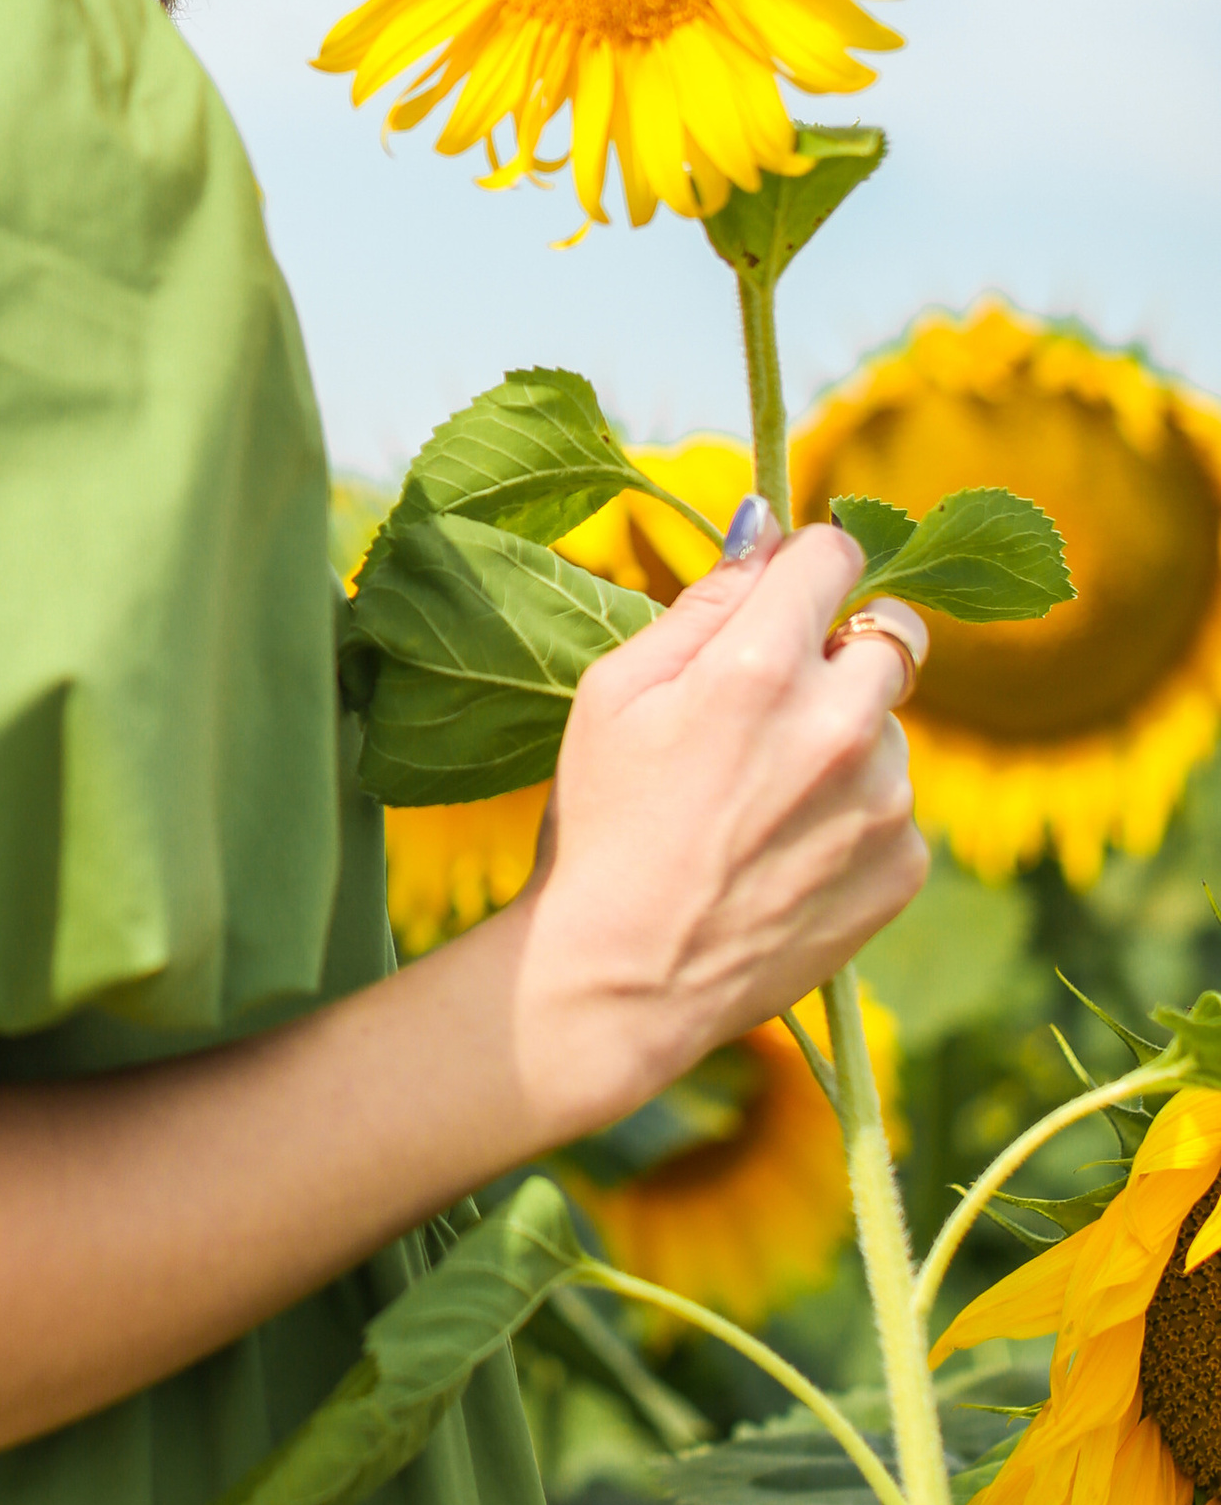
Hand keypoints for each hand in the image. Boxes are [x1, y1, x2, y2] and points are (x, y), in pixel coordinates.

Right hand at [508, 506, 926, 1123]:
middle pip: (893, 631)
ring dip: (848, 735)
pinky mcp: (904, 865)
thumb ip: (703, 601)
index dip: (808, 565)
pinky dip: (856, 811)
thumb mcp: (615, 691)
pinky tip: (788, 848)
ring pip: (893, 723)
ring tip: (765, 797)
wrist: (624, 978)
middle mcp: (840, 723)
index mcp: (760, 664)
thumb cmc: (600, 822)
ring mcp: (883, 799)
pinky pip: (898, 802)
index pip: (836, 554)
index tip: (789, 591)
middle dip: (844, 645)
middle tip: (778, 698)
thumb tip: (766, 527)